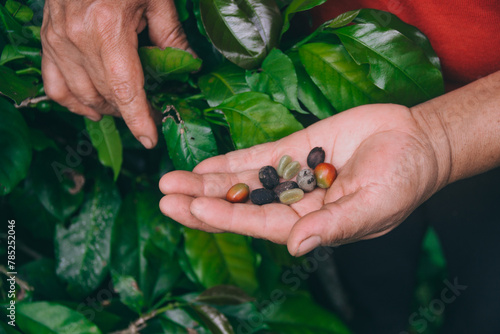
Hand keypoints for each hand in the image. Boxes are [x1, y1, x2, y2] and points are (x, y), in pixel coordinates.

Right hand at [41, 0, 191, 147]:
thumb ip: (171, 36)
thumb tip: (189, 68)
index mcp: (108, 28)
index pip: (125, 90)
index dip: (138, 120)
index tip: (150, 140)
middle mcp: (77, 38)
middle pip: (105, 96)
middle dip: (130, 113)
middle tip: (150, 115)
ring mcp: (57, 39)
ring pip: (80, 96)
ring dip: (106, 109)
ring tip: (125, 110)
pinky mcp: (48, 38)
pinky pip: (55, 85)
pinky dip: (72, 102)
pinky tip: (91, 107)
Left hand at [159, 104, 448, 255]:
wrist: (413, 142)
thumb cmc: (402, 179)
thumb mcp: (374, 205)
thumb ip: (335, 225)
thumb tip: (299, 246)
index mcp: (311, 224)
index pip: (261, 224)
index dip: (228, 217)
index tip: (196, 208)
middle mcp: (294, 203)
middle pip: (241, 206)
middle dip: (202, 202)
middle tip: (166, 196)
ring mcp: (291, 175)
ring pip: (242, 181)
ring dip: (207, 181)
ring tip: (171, 180)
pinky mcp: (294, 149)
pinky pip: (257, 156)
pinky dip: (231, 161)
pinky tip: (204, 165)